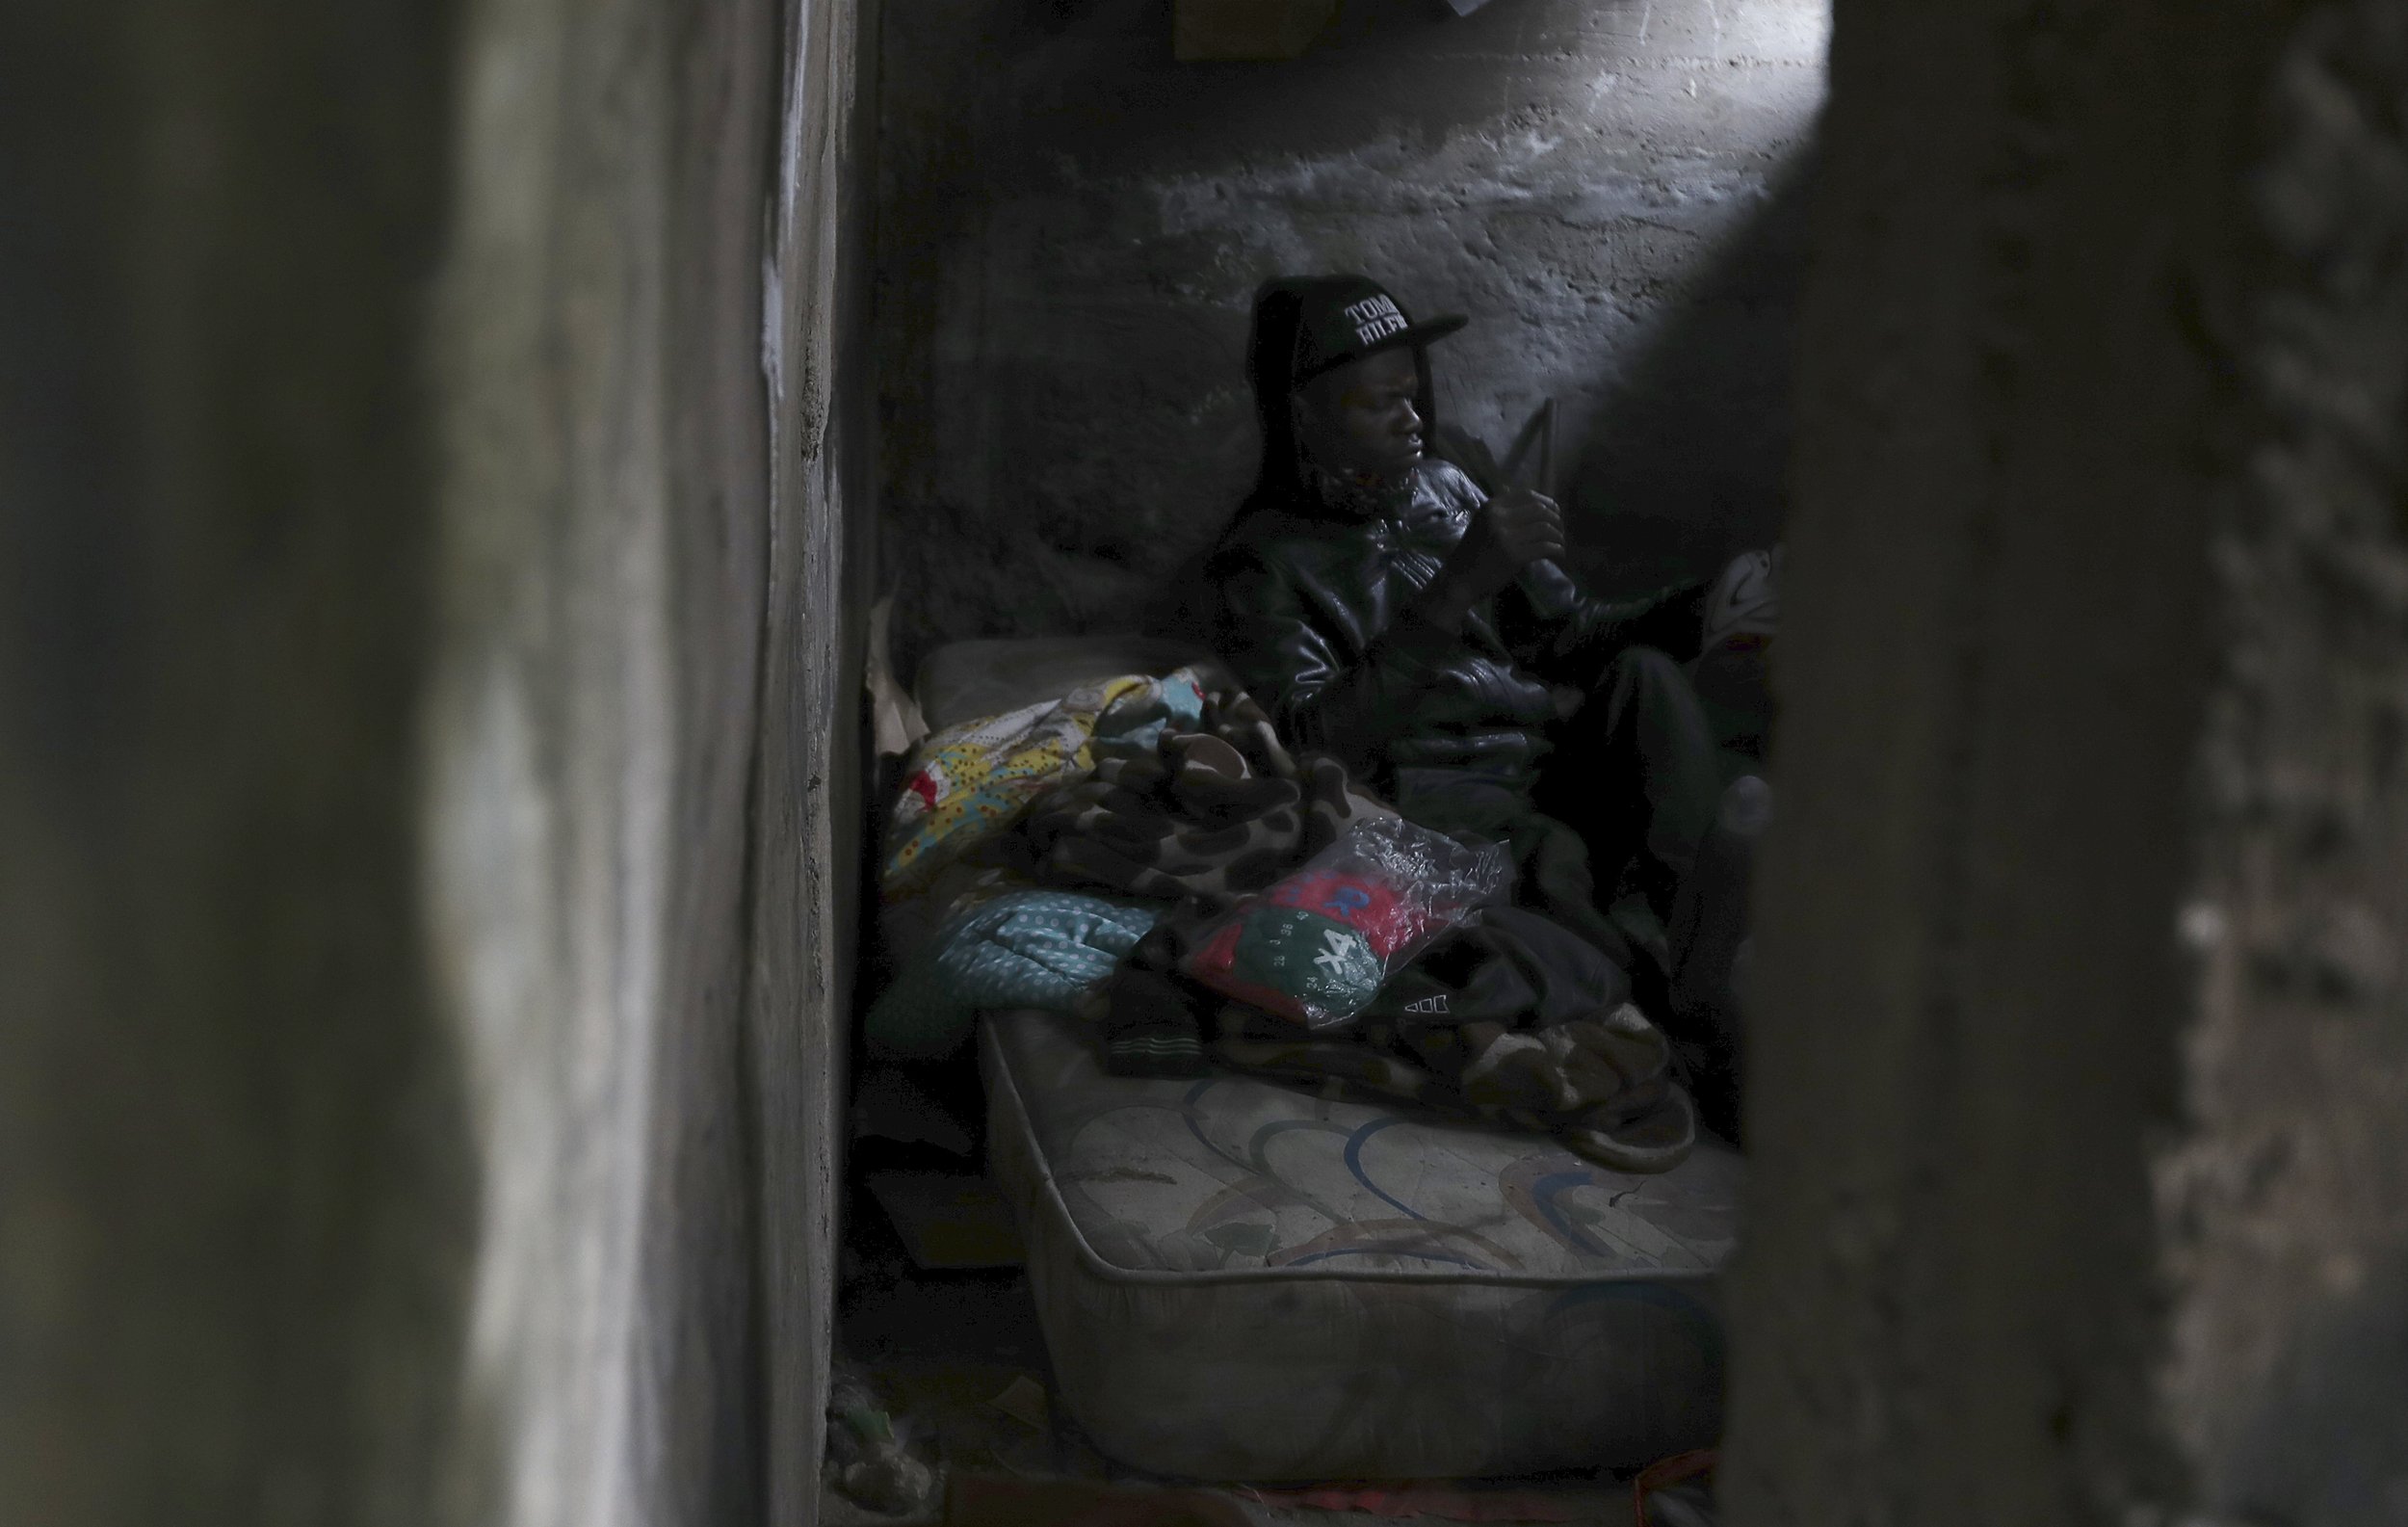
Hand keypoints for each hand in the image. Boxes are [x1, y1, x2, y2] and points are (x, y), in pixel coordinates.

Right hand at [1422, 487, 1564, 623]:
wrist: (1459, 580)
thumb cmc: (1472, 554)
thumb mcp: (1481, 523)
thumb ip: (1501, 511)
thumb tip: (1525, 497)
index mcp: (1491, 506)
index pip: (1528, 495)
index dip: (1546, 502)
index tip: (1554, 512)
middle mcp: (1498, 517)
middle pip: (1540, 510)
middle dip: (1556, 519)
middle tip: (1560, 530)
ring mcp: (1506, 536)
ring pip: (1545, 528)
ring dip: (1558, 536)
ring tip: (1560, 544)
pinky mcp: (1514, 556)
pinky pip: (1544, 547)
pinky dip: (1556, 550)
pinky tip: (1558, 554)